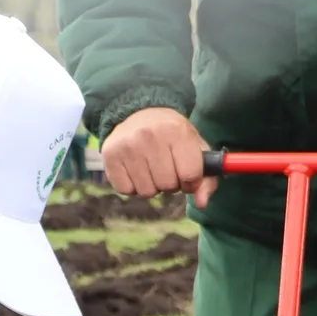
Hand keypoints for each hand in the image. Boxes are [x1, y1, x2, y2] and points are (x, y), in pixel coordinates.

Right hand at [101, 108, 218, 205]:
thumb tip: (201, 203)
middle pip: (167, 186)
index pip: (190, 175)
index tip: (187, 176)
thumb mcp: (195, 148)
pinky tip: (135, 169)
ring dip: (152, 186)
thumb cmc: (172, 136)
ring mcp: (127, 145)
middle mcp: (150, 135)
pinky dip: (133, 186)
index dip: (191, 182)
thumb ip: (206, 177)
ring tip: (151, 168)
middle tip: (167, 168)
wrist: (138, 112)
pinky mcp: (110, 155)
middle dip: (171, 184)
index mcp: (177, 131)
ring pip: (147, 192)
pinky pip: (126, 190)